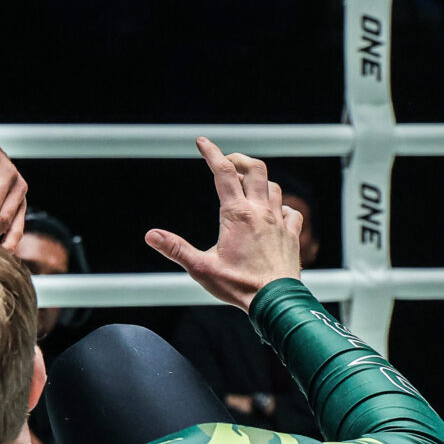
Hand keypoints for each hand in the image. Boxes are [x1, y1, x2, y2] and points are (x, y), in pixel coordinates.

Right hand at [143, 137, 304, 310]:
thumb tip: (151, 235)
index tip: (202, 141)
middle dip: (239, 159)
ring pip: (273, 186)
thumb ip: (176, 249)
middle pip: (255, 169)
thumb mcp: (201, 268)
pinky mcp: (292, 235)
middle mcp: (260, 211)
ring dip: (259, 181)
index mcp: (237, 214)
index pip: (223, 172)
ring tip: (247, 186)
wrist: (276, 302)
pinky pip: (291, 211)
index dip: (211, 153)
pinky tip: (276, 212)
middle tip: (227, 162)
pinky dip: (282, 206)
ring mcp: (279, 222)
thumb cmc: (239, 286)